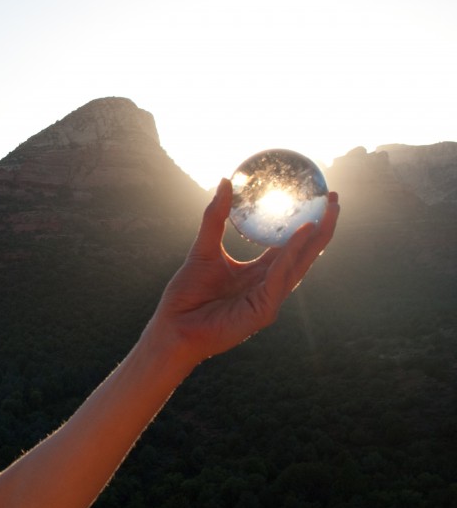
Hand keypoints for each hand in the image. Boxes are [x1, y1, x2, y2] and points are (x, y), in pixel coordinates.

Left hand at [148, 178, 339, 363]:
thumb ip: (214, 217)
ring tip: (328, 213)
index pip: (289, 247)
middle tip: (334, 200)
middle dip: (322, 229)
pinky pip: (280, 278)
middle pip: (303, 254)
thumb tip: (225, 180)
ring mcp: (268, 299)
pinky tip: (302, 234)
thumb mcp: (203, 248)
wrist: (173, 326)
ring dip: (315, 239)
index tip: (318, 199)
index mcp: (258, 273)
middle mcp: (268, 285)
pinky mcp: (263, 311)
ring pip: (299, 265)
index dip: (305, 225)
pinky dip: (291, 255)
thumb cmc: (187, 293)